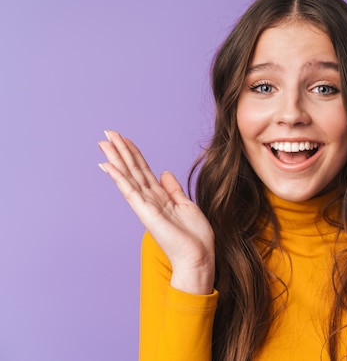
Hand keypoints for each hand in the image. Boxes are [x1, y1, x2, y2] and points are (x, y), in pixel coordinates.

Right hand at [98, 130, 214, 294]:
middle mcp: (150, 200)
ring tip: (104, 142)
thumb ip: (173, 189)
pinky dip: (120, 178)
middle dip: (120, 151)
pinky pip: (131, 191)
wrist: (198, 257)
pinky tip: (109, 166)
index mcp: (160, 197)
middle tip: (107, 133)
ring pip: (129, 176)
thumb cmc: (194, 237)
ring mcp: (146, 206)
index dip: (134, 154)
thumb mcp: (186, 205)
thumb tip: (164, 173)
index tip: (124, 139)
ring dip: (117, 159)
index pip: (143, 171)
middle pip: (132, 170)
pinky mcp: (147, 213)